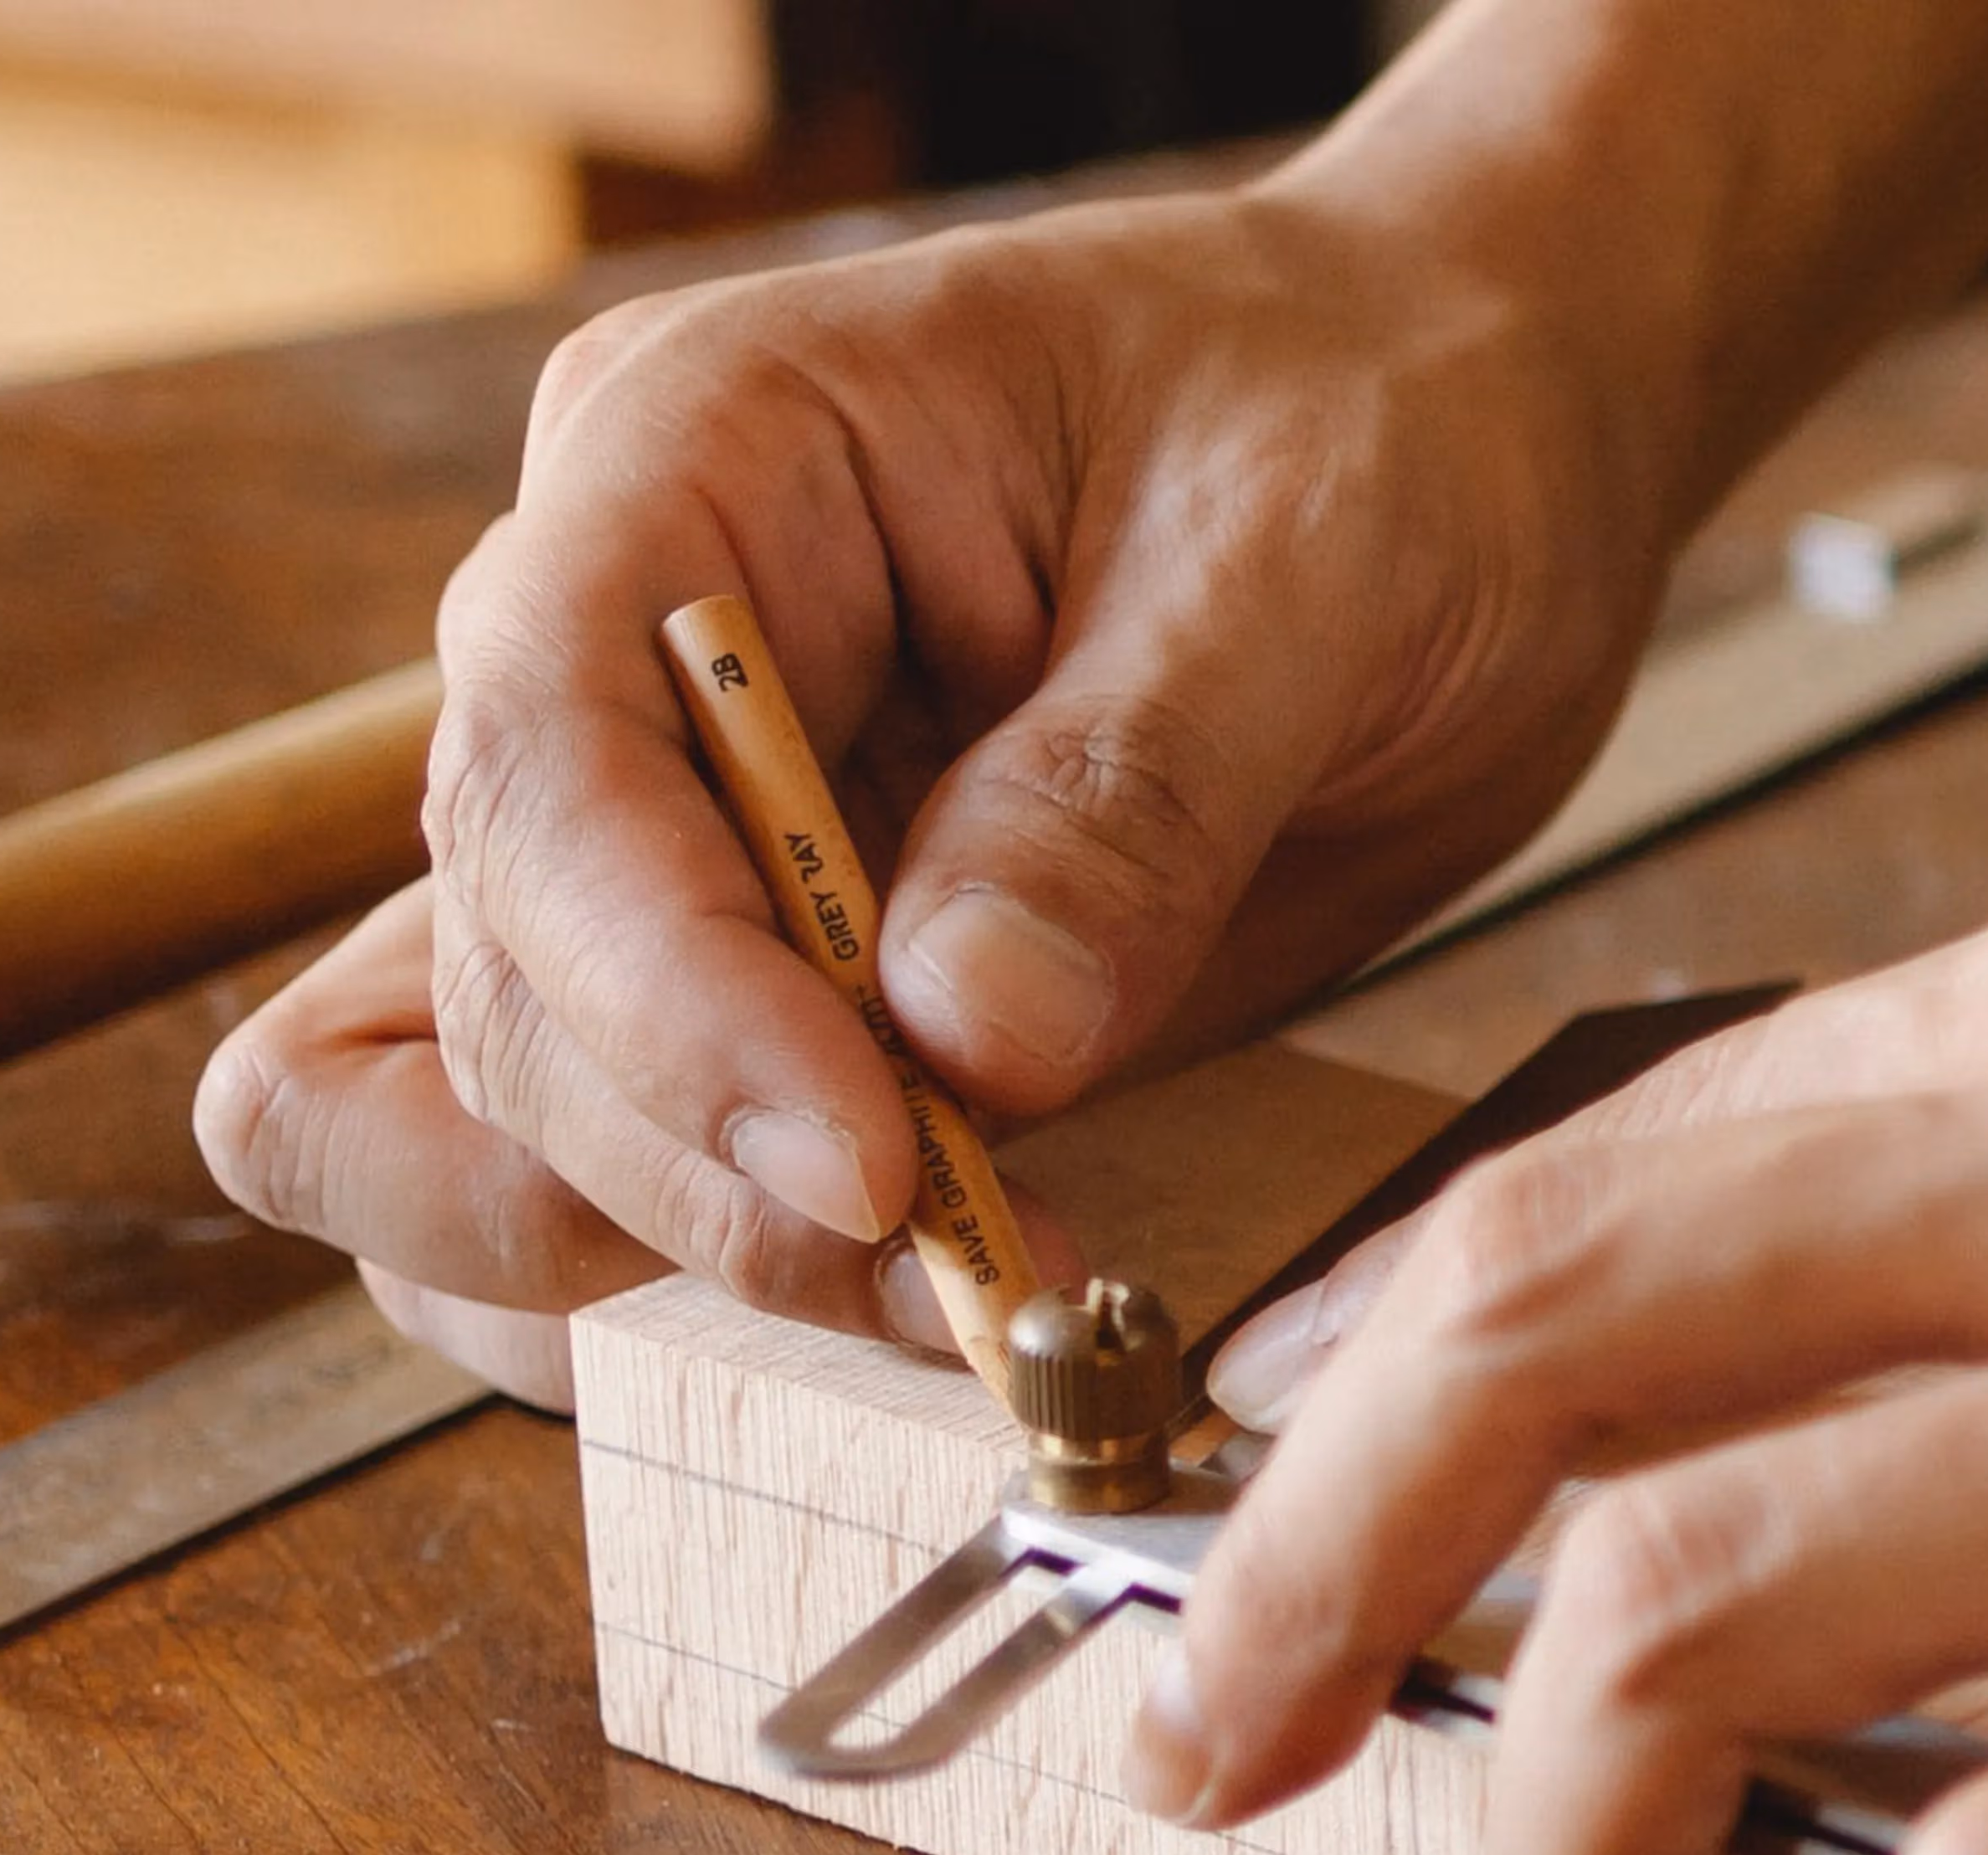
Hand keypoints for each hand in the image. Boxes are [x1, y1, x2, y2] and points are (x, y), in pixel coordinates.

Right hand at [197, 185, 1669, 1389]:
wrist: (1470, 451)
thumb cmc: (1376, 419)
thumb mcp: (1306, 556)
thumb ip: (1133, 795)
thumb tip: (968, 1042)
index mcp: (706, 453)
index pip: (553, 750)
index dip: (667, 992)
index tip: (866, 1165)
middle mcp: (633, 649)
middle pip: (517, 970)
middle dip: (712, 1164)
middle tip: (972, 1276)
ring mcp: (686, 828)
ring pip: (519, 1106)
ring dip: (704, 1251)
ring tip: (972, 1303)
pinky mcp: (778, 979)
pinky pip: (634, 1159)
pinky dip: (731, 1272)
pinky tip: (914, 1300)